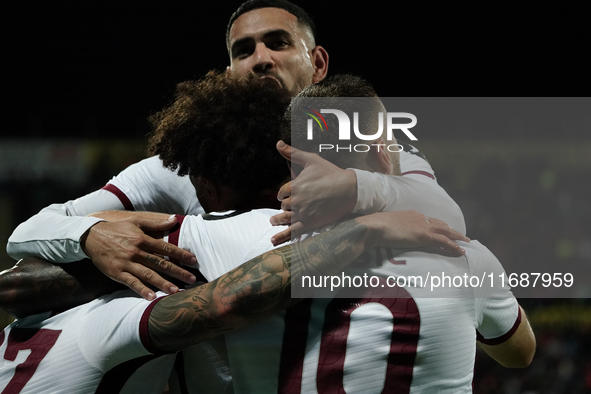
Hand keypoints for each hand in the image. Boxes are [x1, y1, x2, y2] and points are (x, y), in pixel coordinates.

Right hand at [81, 212, 196, 299]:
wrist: (91, 236)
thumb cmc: (116, 229)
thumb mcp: (136, 221)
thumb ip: (155, 223)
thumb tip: (174, 220)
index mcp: (142, 238)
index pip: (166, 247)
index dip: (181, 254)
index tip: (193, 260)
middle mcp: (136, 251)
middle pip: (160, 262)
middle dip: (178, 271)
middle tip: (192, 279)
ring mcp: (126, 263)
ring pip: (148, 274)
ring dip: (163, 283)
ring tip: (176, 290)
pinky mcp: (117, 272)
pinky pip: (131, 282)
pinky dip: (141, 289)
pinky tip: (151, 296)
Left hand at [270, 141, 356, 244]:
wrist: (349, 189)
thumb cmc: (331, 173)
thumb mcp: (310, 160)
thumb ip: (292, 153)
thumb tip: (278, 143)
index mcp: (295, 186)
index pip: (281, 194)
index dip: (283, 195)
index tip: (285, 196)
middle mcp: (297, 201)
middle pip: (284, 206)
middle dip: (284, 206)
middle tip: (284, 208)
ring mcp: (303, 213)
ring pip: (285, 219)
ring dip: (277, 220)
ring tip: (273, 221)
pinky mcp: (310, 224)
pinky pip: (293, 231)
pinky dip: (282, 237)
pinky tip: (274, 240)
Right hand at [357, 210, 469, 256]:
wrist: (375, 226)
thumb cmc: (376, 227)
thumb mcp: (388, 225)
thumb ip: (395, 228)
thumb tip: (394, 233)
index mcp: (411, 214)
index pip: (429, 220)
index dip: (439, 225)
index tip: (445, 229)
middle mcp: (419, 217)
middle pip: (440, 224)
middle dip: (452, 230)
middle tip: (461, 236)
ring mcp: (422, 226)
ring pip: (445, 231)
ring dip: (457, 237)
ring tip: (466, 242)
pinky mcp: (423, 235)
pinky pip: (443, 241)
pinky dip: (453, 245)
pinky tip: (460, 250)